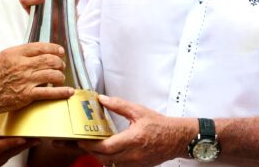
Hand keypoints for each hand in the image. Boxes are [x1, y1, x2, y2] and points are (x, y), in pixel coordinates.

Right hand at [0, 42, 72, 113]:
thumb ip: (15, 57)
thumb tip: (28, 57)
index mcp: (14, 53)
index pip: (39, 47)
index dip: (53, 48)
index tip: (59, 51)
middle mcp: (21, 64)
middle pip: (49, 59)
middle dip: (59, 62)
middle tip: (61, 65)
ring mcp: (25, 80)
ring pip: (52, 74)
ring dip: (60, 76)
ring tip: (61, 78)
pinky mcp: (26, 95)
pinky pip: (49, 92)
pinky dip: (61, 92)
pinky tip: (68, 92)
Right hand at [0, 119, 35, 166]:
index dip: (11, 142)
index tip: (23, 137)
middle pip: (7, 155)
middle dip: (22, 147)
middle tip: (36, 139)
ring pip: (6, 159)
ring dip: (19, 150)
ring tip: (31, 141)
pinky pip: (1, 160)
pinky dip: (10, 152)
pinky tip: (17, 145)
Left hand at [77, 96, 194, 166]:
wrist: (177, 138)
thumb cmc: (160, 125)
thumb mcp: (138, 111)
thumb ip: (119, 105)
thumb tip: (102, 99)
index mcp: (133, 139)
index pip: (107, 147)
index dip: (91, 144)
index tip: (81, 139)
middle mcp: (133, 154)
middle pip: (105, 158)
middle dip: (91, 151)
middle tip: (81, 142)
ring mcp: (136, 163)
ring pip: (111, 164)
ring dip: (100, 156)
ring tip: (92, 146)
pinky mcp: (138, 166)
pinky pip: (119, 166)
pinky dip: (110, 160)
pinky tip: (106, 152)